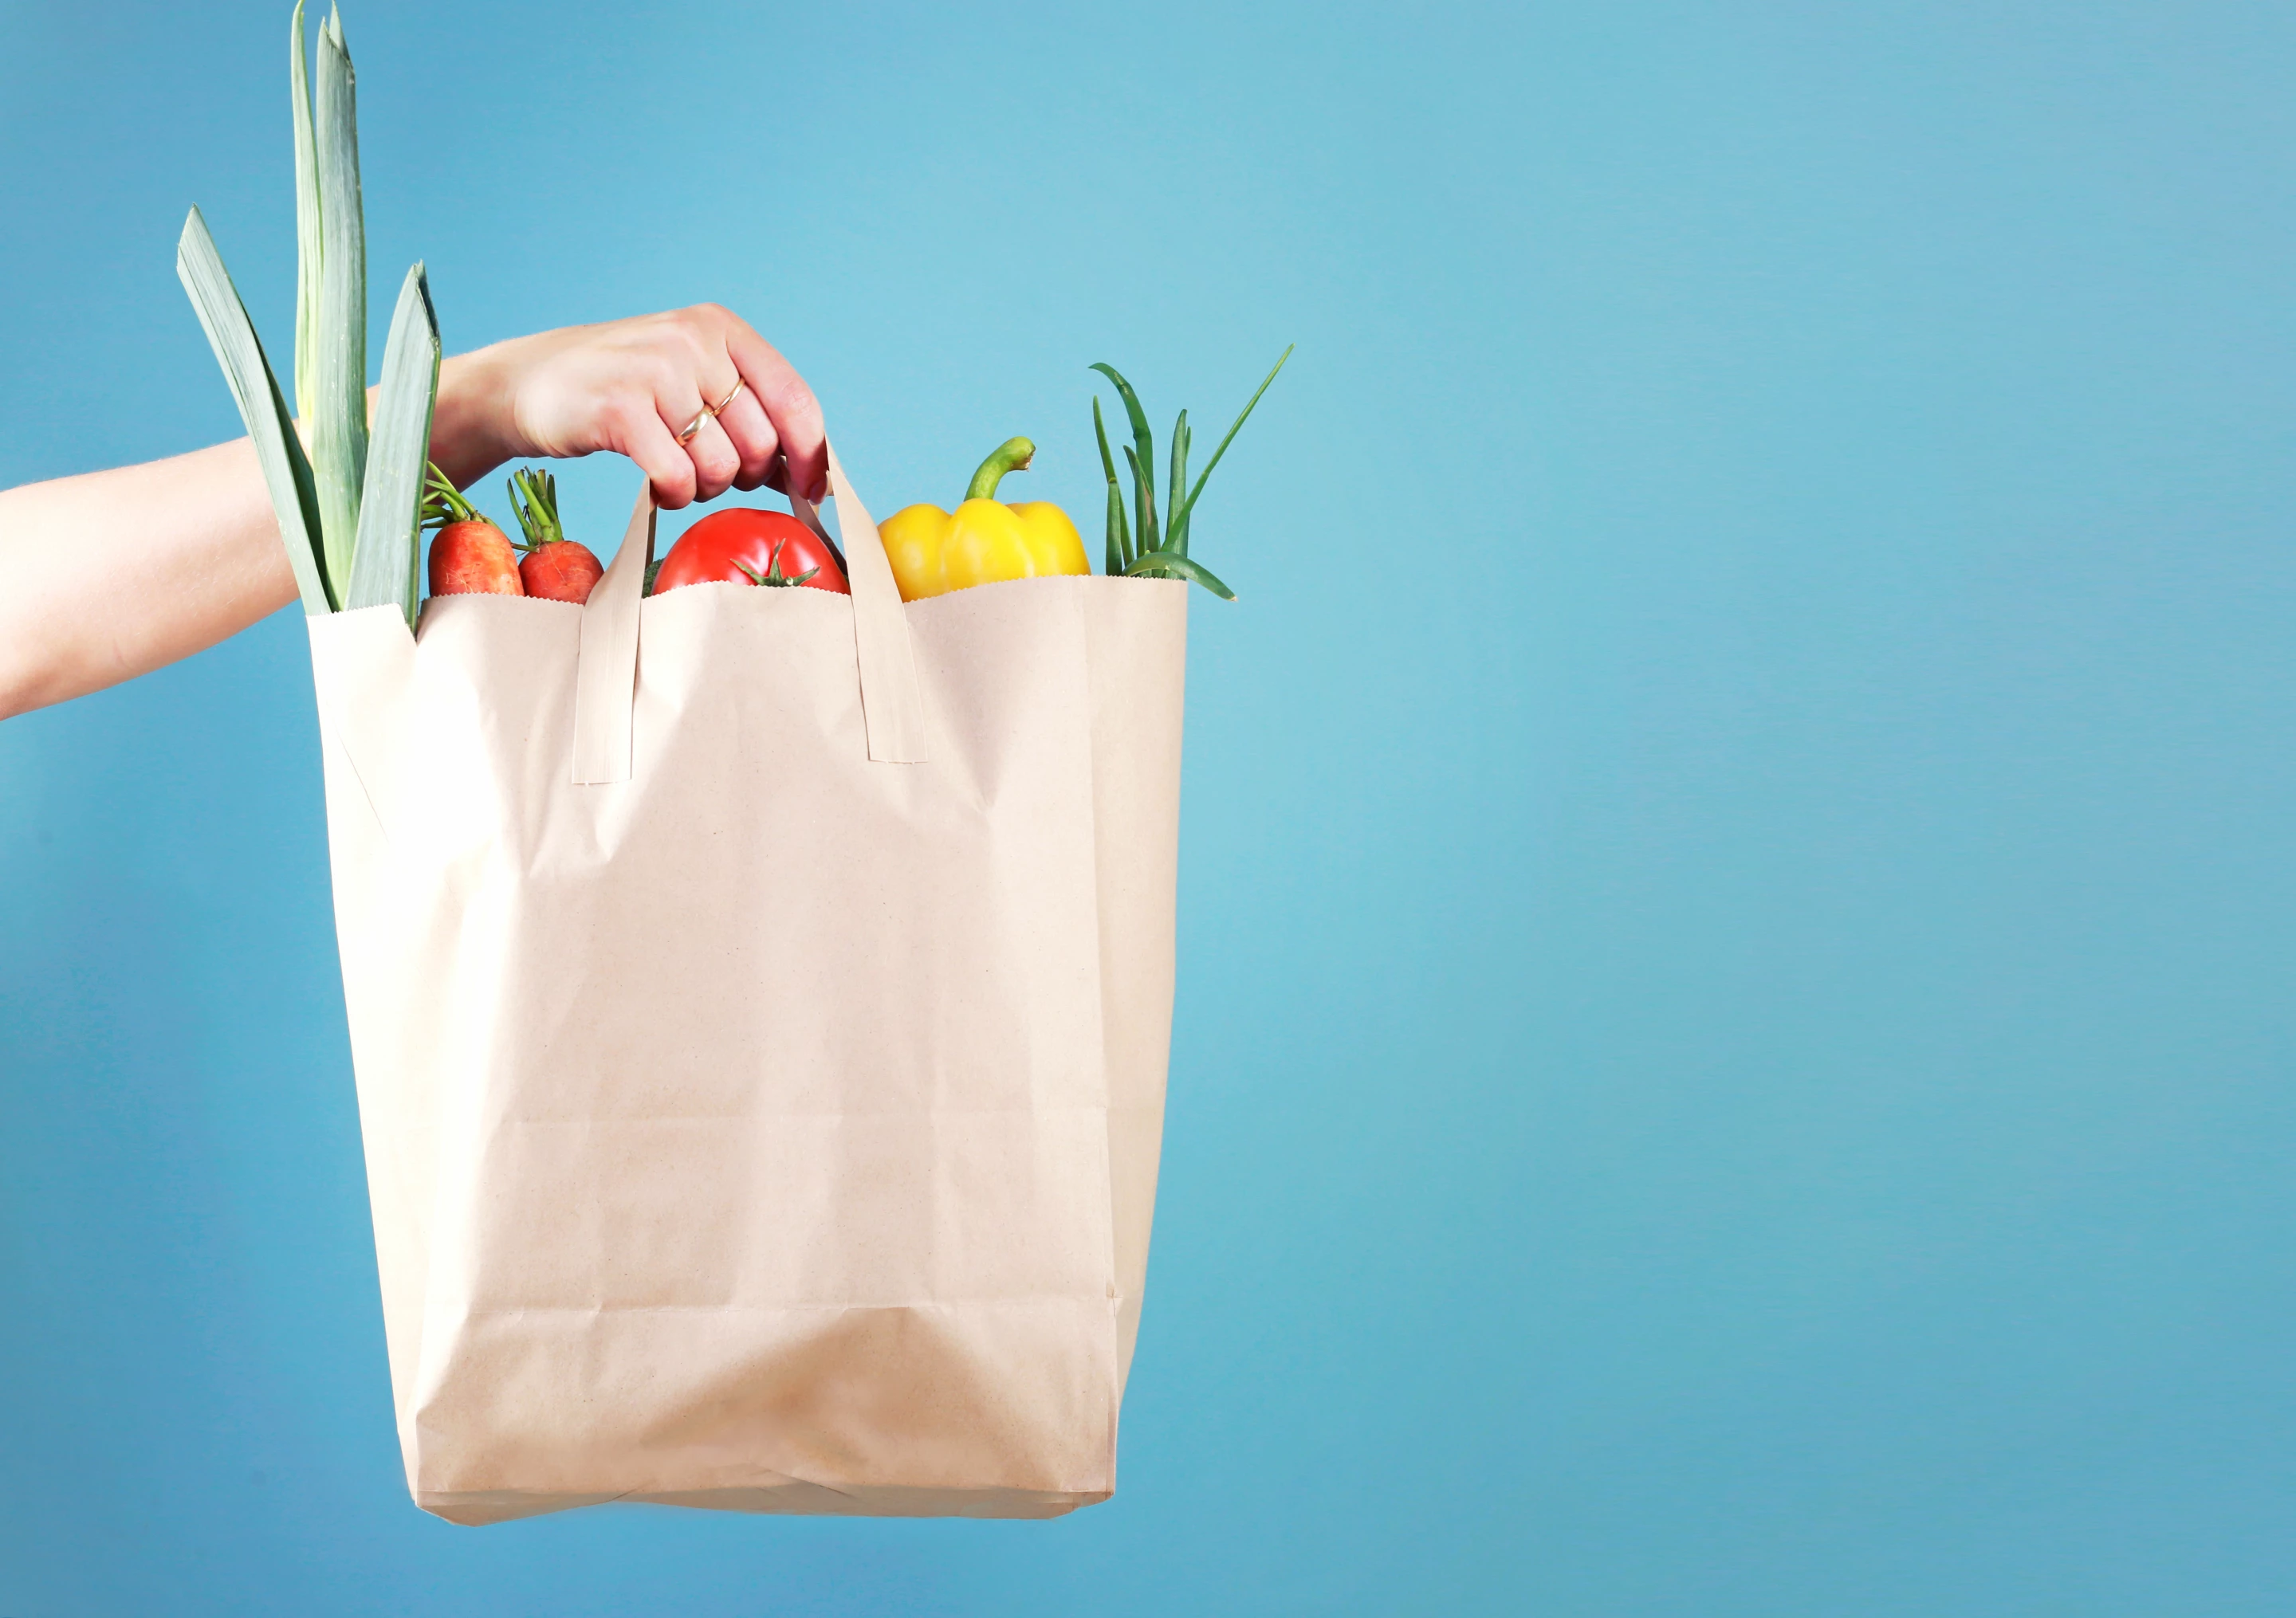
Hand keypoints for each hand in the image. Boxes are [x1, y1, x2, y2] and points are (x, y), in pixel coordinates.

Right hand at [431, 305, 828, 507]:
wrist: (530, 384)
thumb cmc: (625, 392)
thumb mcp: (693, 379)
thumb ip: (750, 412)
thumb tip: (810, 473)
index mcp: (722, 328)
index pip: (796, 399)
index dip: (811, 455)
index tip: (811, 491)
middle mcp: (693, 340)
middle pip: (762, 444)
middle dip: (743, 476)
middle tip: (706, 471)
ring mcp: (656, 370)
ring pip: (722, 466)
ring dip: (703, 488)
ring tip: (674, 471)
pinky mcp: (620, 406)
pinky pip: (678, 478)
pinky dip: (672, 495)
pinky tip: (656, 485)